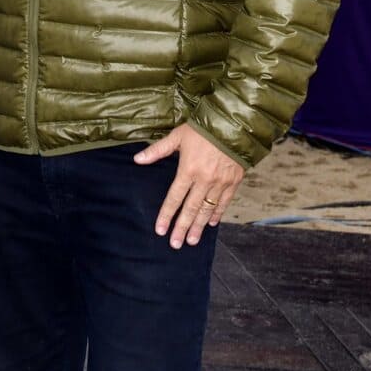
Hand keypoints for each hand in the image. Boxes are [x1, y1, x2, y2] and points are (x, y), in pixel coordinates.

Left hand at [134, 124, 243, 248]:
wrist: (232, 126)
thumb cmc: (201, 130)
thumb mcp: (177, 136)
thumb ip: (157, 150)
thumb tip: (137, 159)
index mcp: (188, 170)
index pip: (174, 197)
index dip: (167, 214)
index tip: (161, 230)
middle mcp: (204, 180)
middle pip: (190, 209)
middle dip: (182, 227)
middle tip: (176, 244)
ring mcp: (219, 183)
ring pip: (207, 209)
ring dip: (199, 226)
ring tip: (191, 240)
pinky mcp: (233, 182)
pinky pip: (224, 202)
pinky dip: (217, 214)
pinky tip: (212, 223)